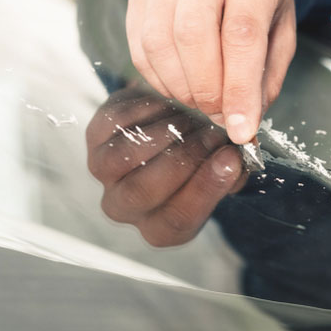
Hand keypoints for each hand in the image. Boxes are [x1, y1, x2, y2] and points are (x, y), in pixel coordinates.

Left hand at [86, 85, 246, 246]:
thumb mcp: (225, 171)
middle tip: (214, 133)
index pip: (177, 219)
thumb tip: (235, 158)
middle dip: (184, 158)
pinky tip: (171, 103)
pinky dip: (146, 110)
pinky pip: (115, 123)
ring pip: (122, 158)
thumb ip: (233, 171)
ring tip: (195, 117)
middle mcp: (125, 206)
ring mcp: (104, 172)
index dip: (205, 188)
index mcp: (160, 227)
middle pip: (142, 192)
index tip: (230, 158)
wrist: (177, 129)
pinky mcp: (94, 136)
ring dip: (165, 133)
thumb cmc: (205, 157)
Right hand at [126, 0, 295, 143]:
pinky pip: (140, 44)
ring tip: (202, 100)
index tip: (240, 127)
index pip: (241, 30)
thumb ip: (264, 78)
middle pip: (192, 32)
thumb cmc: (262, 2)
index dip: (238, 86)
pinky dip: (159, 78)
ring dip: (180, 86)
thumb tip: (241, 124)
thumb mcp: (281, 35)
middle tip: (218, 112)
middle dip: (205, 87)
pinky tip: (181, 85)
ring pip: (159, 40)